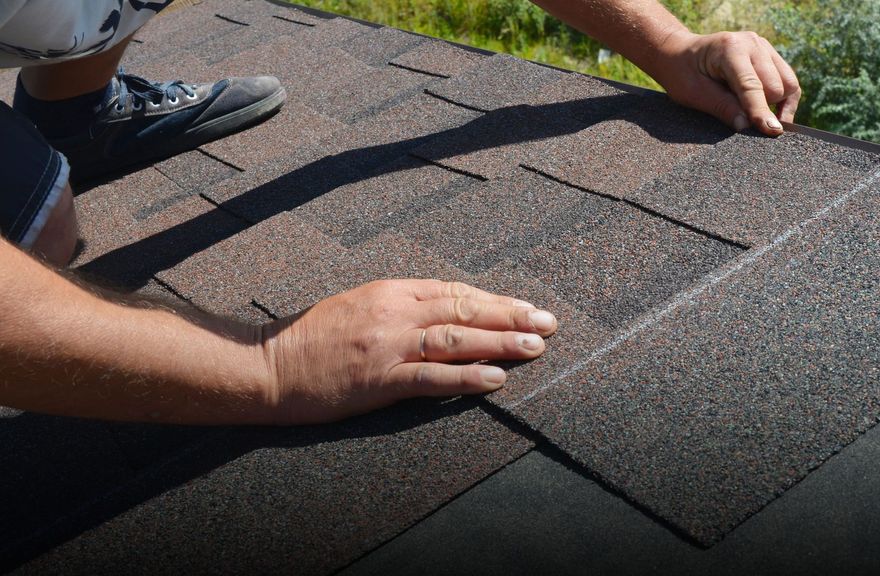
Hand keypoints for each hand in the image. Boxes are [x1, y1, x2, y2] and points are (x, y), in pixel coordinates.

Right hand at [258, 279, 557, 424]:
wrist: (267, 364)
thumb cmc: (312, 337)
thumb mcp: (359, 305)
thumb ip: (401, 306)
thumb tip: (446, 311)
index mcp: (391, 291)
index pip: (455, 291)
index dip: (495, 301)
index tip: (527, 307)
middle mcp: (394, 312)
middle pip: (464, 309)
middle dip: (511, 316)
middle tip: (549, 322)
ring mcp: (388, 345)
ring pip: (456, 339)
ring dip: (500, 343)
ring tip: (536, 347)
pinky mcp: (379, 379)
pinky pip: (431, 377)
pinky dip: (467, 377)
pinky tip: (496, 379)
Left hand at [652, 30, 800, 135]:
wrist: (679, 53)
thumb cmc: (682, 73)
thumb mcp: (693, 94)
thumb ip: (722, 107)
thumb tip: (747, 127)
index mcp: (730, 49)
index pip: (752, 86)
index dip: (761, 111)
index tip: (772, 131)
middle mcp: (751, 43)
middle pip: (776, 86)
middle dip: (765, 108)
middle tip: (744, 120)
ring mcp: (763, 46)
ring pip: (788, 84)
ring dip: (777, 104)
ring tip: (757, 116)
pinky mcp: (769, 54)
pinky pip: (788, 80)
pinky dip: (783, 98)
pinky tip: (770, 112)